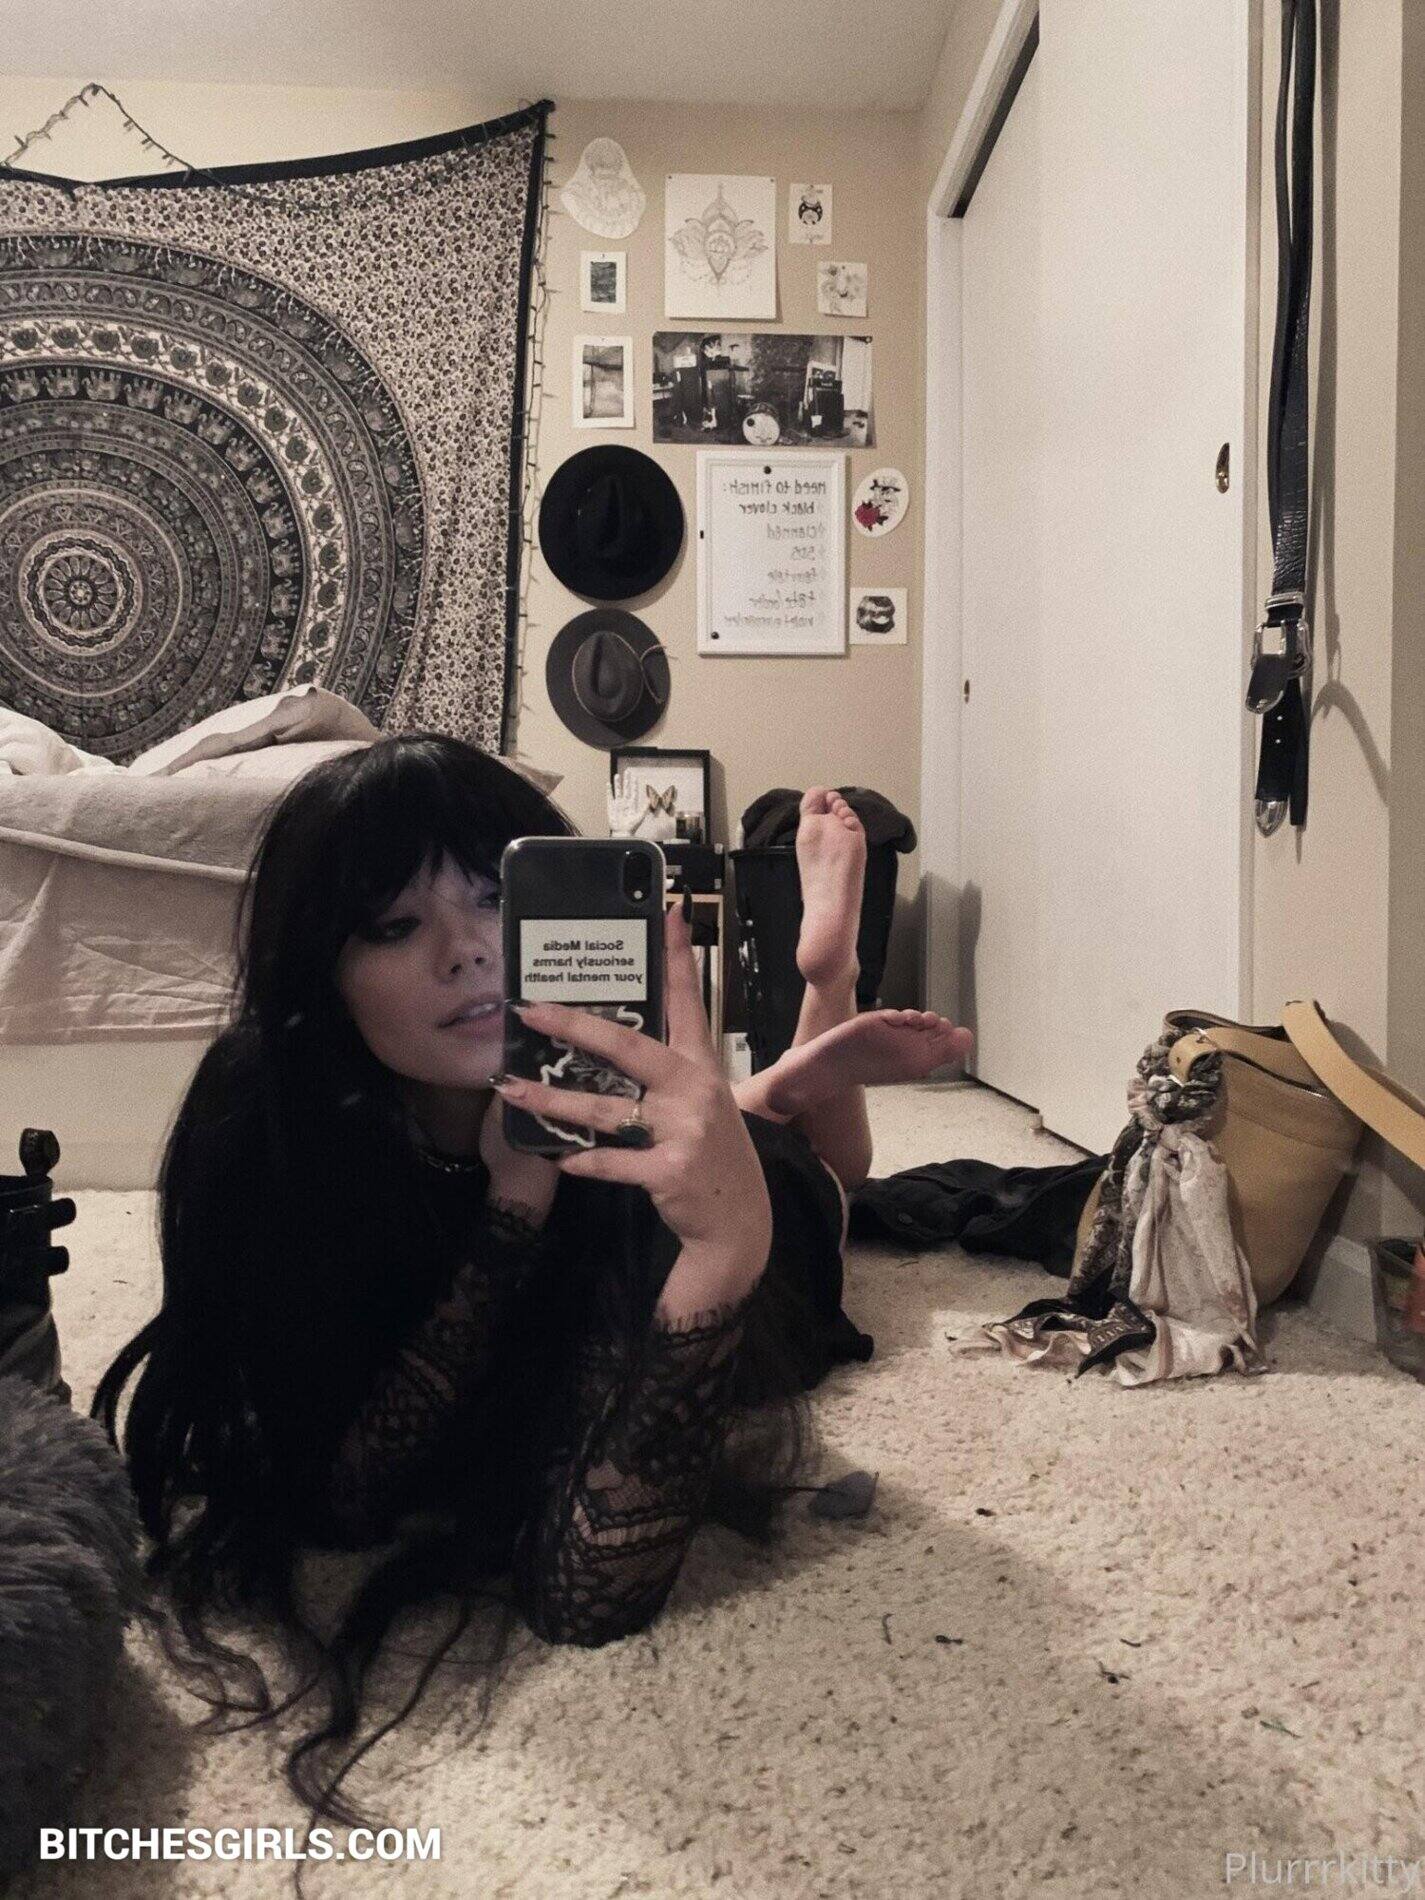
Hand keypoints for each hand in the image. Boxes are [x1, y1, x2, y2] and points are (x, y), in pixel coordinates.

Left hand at [491, 904, 772, 1275]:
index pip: (688, 1003)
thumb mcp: (707, 1106)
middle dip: (575, 1025)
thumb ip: (671, 1076)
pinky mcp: (668, 1171)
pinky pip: (610, 1160)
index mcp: (703, 1067)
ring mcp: (683, 1130)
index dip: (678, 958)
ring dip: (551, 1100)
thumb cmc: (715, 1158)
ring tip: (512, 1088)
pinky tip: (559, 1157)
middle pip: (628, 1046)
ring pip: (604, 1108)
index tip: (669, 913)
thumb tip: (617, 1047)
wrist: (739, 1226)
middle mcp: (695, 1090)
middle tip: (530, 1008)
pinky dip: (582, 1160)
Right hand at [607, 770, 642, 837]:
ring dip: (618, 783)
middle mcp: (625, 802)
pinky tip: (608, 784)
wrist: (622, 832)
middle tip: (627, 771)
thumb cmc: (632, 826)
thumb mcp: (640, 816)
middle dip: (626, 780)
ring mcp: (618, 804)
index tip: (635, 777)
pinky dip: (609, 790)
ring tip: (617, 775)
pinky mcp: (611, 806)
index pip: (633, 791)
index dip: (634, 784)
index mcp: (632, 803)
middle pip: (626, 788)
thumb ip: (645, 807)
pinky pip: (609, 796)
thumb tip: (650, 799)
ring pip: (618, 790)